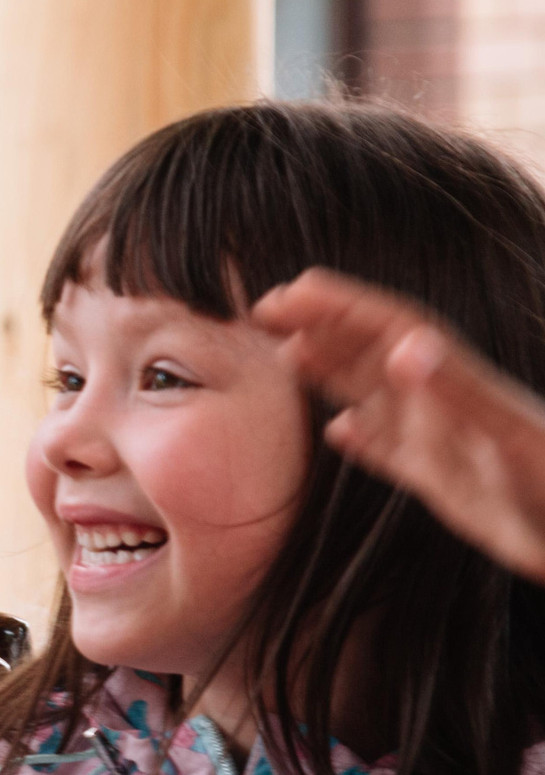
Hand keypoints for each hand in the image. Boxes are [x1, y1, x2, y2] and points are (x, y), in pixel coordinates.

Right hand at [255, 267, 544, 581]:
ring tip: (288, 354)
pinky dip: (362, 437)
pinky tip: (339, 432)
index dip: (337, 306)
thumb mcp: (507, 438)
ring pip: (378, 392)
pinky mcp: (447, 480)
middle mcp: (444, 403)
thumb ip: (455, 389)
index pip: (387, 327)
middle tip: (266, 311)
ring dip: (334, 369)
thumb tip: (403, 342)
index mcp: (453, 382)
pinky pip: (394, 449)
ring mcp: (444, 441)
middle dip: (324, 325)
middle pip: (376, 349)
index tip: (286, 294)